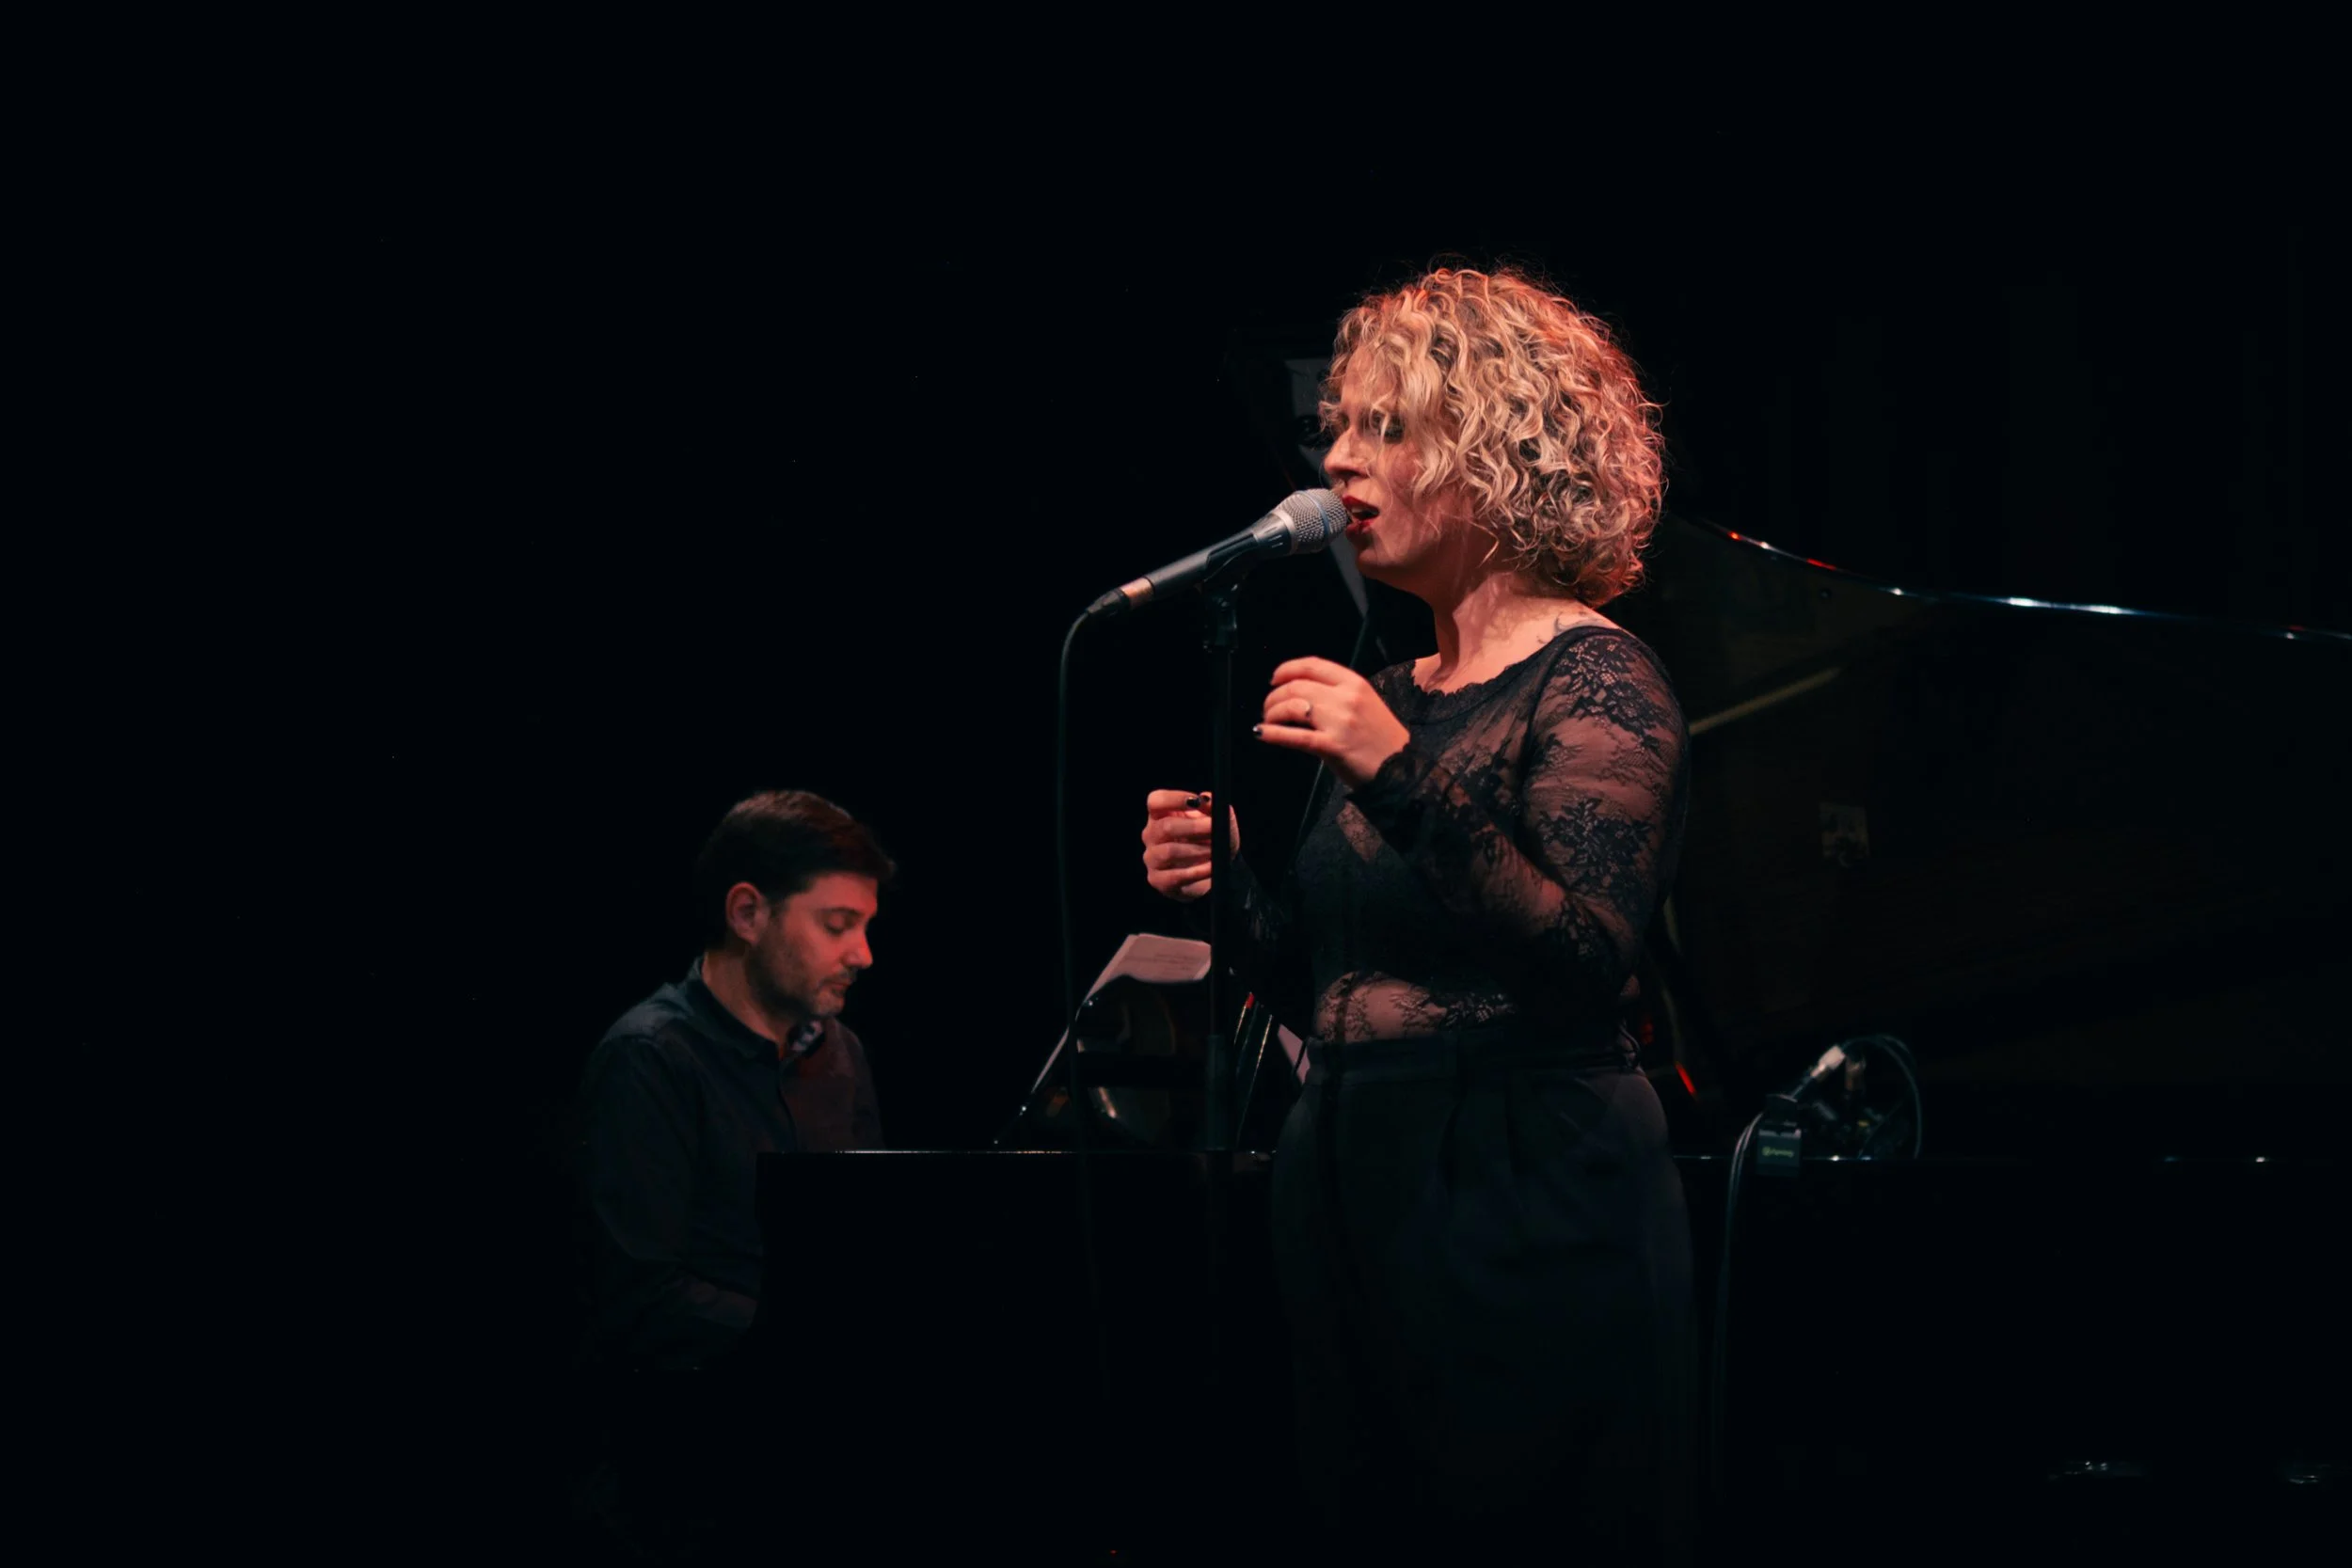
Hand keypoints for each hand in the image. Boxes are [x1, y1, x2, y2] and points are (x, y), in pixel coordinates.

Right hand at [1140, 789, 1237, 901]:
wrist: (1213, 871)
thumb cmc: (1210, 840)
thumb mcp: (1217, 822)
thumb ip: (1213, 807)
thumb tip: (1206, 799)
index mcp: (1161, 815)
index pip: (1156, 801)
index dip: (1174, 799)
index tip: (1196, 801)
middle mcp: (1151, 835)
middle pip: (1165, 826)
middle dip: (1193, 827)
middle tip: (1213, 828)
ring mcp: (1152, 858)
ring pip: (1169, 852)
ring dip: (1196, 851)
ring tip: (1215, 851)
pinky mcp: (1158, 880)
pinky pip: (1175, 876)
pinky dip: (1197, 871)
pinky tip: (1211, 868)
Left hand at [1255, 657, 1410, 787]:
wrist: (1401, 770)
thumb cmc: (1382, 741)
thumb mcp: (1365, 705)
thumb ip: (1338, 695)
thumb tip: (1302, 694)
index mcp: (1355, 684)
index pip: (1313, 665)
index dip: (1287, 669)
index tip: (1275, 678)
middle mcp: (1346, 698)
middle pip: (1297, 686)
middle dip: (1274, 696)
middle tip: (1268, 707)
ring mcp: (1339, 722)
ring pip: (1292, 706)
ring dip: (1272, 712)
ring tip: (1267, 721)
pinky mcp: (1332, 746)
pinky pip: (1294, 736)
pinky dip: (1272, 733)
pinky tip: (1261, 733)